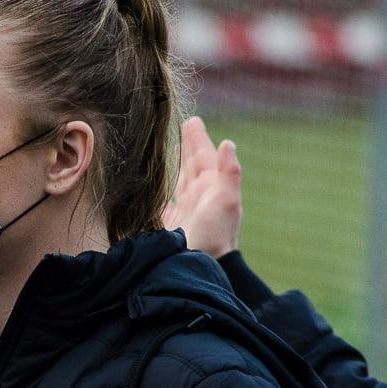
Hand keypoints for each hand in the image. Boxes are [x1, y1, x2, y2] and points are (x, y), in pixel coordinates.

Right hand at [162, 116, 241, 257]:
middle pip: (191, 166)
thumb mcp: (227, 201)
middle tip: (184, 126)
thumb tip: (228, 143)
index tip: (192, 120)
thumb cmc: (215, 235)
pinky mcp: (169, 225)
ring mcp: (184, 211)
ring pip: (179, 181)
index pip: (203, 157)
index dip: (198, 139)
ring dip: (177, 165)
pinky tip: (157, 189)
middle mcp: (197, 197)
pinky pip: (164, 203)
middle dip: (188, 146)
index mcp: (210, 188)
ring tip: (172, 151)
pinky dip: (161, 192)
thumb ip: (228, 173)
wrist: (202, 266)